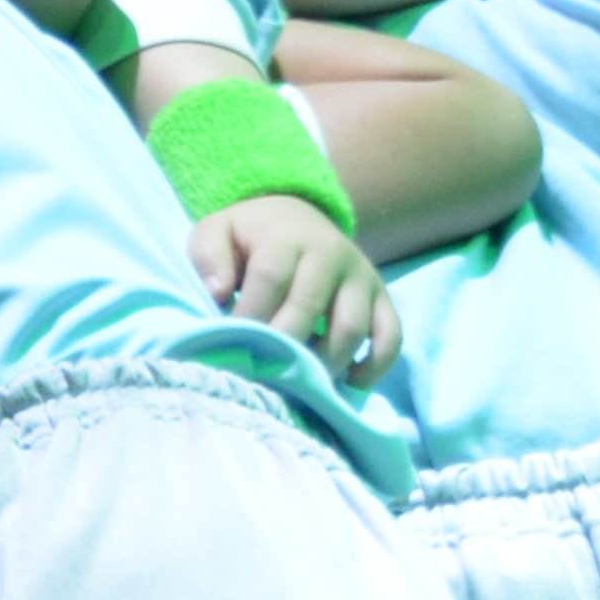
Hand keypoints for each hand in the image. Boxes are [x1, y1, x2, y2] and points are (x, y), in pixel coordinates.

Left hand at [188, 193, 393, 386]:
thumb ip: (208, 255)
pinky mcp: (382, 297)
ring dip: (326, 362)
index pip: (271, 279)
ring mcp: (361, 276)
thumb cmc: (249, 237)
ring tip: (301, 383)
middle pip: (309, 306)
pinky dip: (376, 365)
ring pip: (352, 326)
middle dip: (284, 347)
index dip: (250, 317)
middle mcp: (330, 253)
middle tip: (264, 373)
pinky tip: (350, 383)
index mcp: (286, 236)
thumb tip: (219, 293)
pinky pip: (391, 335)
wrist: (297, 216)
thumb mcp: (217, 232)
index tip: (234, 344)